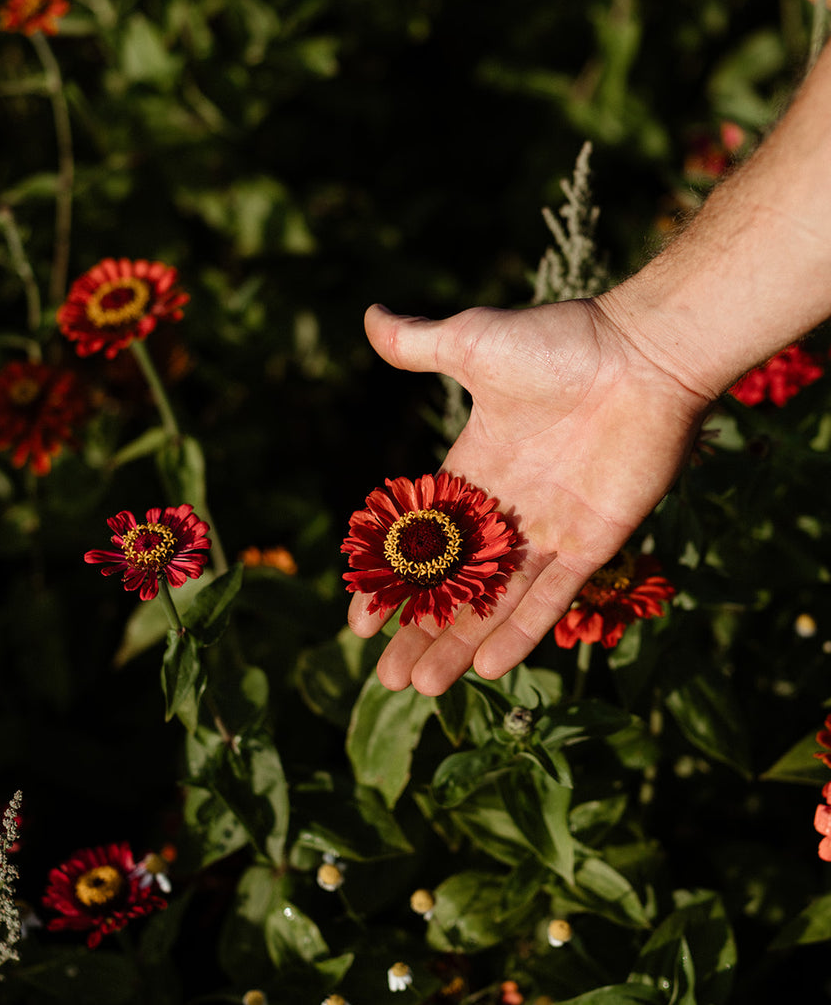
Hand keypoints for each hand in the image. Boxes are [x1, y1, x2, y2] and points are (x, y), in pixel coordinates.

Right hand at [347, 299, 712, 694]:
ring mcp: (550, 530)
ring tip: (421, 688)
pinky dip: (521, 633)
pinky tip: (486, 669)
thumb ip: (418, 345)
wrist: (643, 354)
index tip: (360, 621)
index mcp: (474, 468)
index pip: (422, 540)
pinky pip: (551, 599)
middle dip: (420, 632)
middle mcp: (509, 508)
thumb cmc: (560, 343)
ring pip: (495, 601)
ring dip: (459, 644)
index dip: (393, 582)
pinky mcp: (594, 544)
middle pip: (454, 585)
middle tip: (387, 677)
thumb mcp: (474, 342)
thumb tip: (369, 316)